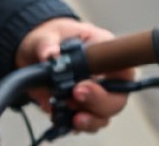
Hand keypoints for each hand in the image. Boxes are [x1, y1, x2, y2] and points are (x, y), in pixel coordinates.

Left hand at [15, 18, 132, 134]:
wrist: (34, 53)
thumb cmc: (51, 37)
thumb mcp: (47, 34)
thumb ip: (48, 44)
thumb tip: (50, 56)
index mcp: (104, 53)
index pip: (124, 71)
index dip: (115, 82)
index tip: (86, 83)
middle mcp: (104, 78)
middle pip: (117, 99)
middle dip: (98, 103)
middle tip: (75, 95)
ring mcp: (93, 96)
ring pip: (102, 116)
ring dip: (88, 119)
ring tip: (69, 113)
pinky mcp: (78, 110)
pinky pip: (84, 124)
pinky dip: (72, 124)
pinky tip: (60, 117)